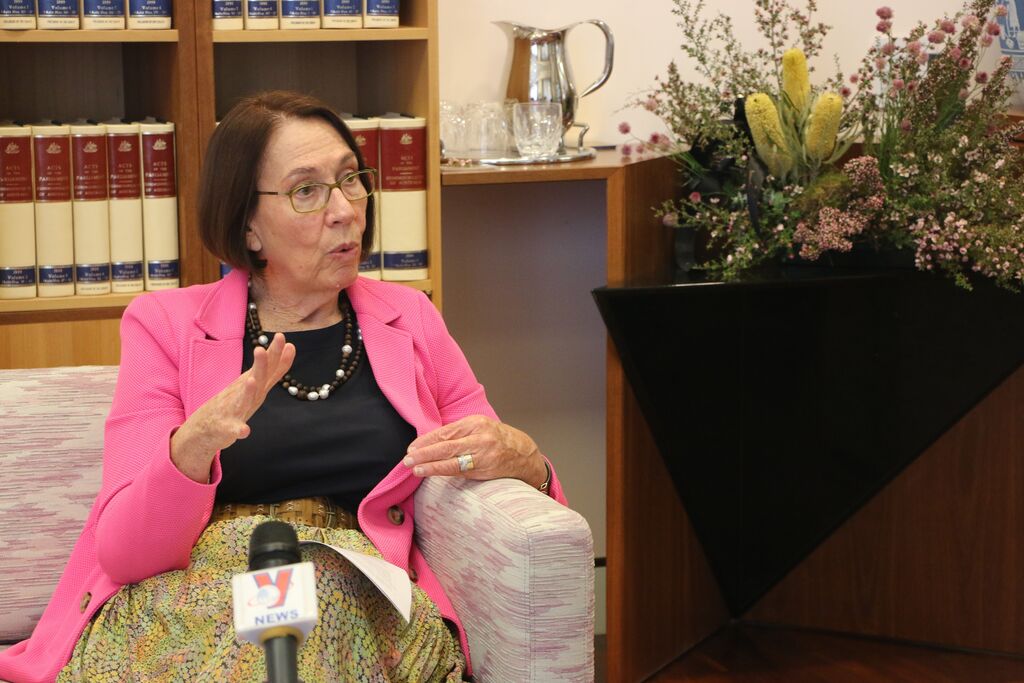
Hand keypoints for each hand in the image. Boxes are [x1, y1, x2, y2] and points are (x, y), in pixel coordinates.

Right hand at [170, 333, 294, 481]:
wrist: (205, 427)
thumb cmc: (235, 402)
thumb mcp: (258, 383)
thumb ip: (274, 368)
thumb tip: (290, 346)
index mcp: (254, 384)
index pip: (269, 367)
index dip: (276, 354)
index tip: (282, 337)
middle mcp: (244, 393)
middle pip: (256, 378)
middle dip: (260, 365)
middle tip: (260, 349)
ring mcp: (234, 409)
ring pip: (243, 400)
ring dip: (247, 392)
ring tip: (251, 381)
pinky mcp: (226, 427)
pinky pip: (233, 429)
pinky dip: (238, 429)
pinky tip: (244, 431)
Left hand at [403, 415, 547, 488]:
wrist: (524, 454)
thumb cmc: (498, 439)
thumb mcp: (480, 427)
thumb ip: (458, 432)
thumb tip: (429, 441)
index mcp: (476, 423)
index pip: (445, 432)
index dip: (426, 440)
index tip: (411, 448)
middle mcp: (480, 438)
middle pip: (447, 445)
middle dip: (425, 453)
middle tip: (407, 459)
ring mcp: (483, 455)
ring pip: (452, 461)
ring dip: (431, 465)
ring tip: (415, 469)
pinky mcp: (485, 470)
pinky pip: (460, 471)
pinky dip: (444, 472)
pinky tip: (432, 473)